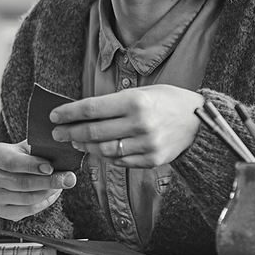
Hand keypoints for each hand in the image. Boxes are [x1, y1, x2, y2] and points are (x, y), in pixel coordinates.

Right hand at [0, 140, 76, 220]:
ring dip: (49, 192)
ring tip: (62, 184)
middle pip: (21, 183)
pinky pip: (28, 210)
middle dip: (48, 181)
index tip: (51, 167)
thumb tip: (61, 154)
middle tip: (68, 178)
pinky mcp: (2, 211)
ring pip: (27, 198)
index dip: (32, 166)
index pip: (12, 163)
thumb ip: (40, 149)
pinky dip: (44, 203)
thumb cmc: (21, 155)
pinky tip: (53, 193)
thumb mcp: (27, 146)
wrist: (9, 170)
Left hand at [49, 85, 204, 168]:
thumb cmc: (167, 100)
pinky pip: (120, 161)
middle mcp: (140, 124)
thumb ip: (114, 104)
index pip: (91, 109)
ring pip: (104, 150)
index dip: (69, 113)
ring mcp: (146, 144)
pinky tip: (98, 151)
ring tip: (76, 142)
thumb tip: (83, 114)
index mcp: (135, 101)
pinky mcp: (152, 160)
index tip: (54, 116)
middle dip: (70, 132)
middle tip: (57, 133)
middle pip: (93, 131)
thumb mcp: (141, 92)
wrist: (200, 120)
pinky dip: (106, 156)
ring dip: (85, 147)